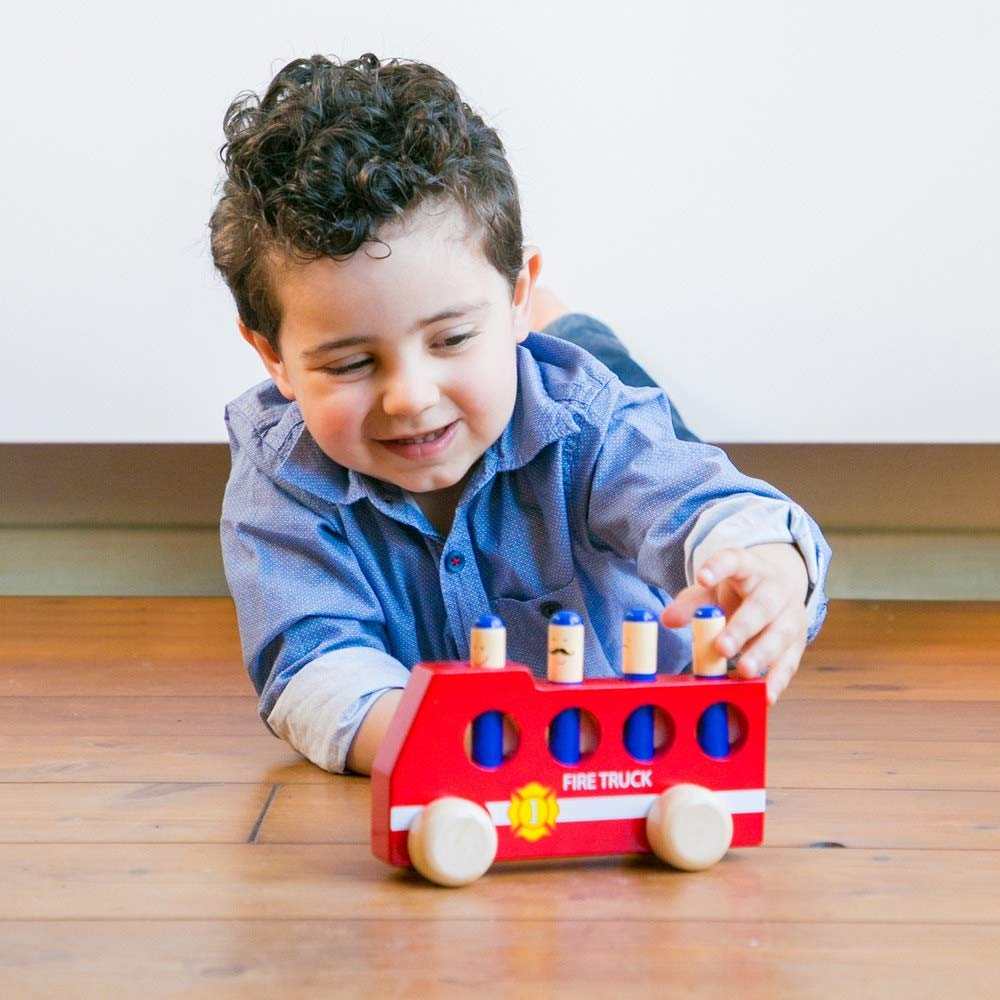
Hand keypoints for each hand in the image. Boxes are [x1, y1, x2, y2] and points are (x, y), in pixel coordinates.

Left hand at [660, 543, 808, 705]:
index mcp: (750, 568)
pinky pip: (790, 662)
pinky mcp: (797, 643)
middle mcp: (775, 590)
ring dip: (762, 655)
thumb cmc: (738, 592)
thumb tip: (667, 619)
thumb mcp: (713, 590)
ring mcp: (790, 617)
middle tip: (722, 647)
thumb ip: (692, 603)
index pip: (734, 561)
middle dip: (742, 628)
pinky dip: (778, 680)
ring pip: (780, 635)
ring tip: (745, 671)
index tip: (701, 578)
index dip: (718, 568)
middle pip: (761, 606)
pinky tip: (766, 696)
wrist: (779, 591)